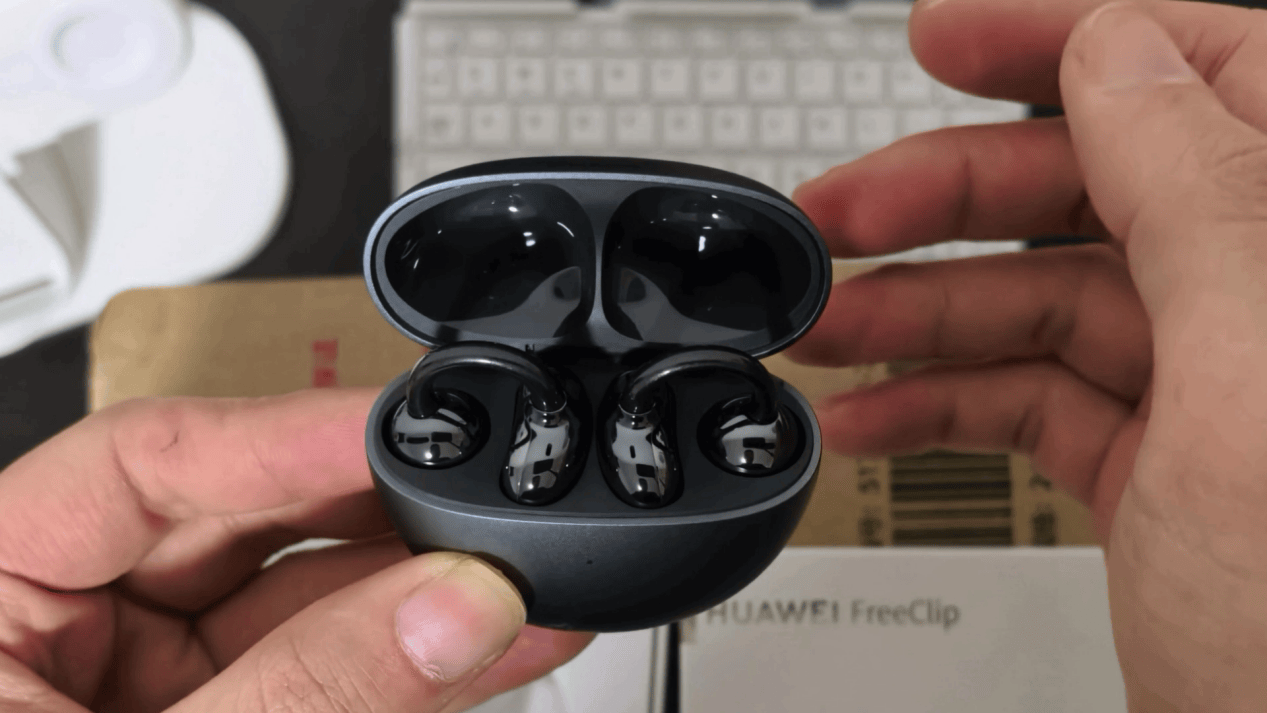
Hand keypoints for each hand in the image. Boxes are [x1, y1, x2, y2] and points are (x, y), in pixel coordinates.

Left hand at [0, 390, 591, 711]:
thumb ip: (306, 691)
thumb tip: (449, 608)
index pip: (142, 459)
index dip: (281, 434)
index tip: (400, 425)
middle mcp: (70, 626)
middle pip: (251, 520)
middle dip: (382, 518)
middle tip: (482, 505)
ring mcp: (155, 683)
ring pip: (315, 602)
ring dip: (424, 597)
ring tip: (521, 581)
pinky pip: (338, 676)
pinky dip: (418, 662)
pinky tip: (502, 641)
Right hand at [788, 0, 1266, 708]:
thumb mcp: (1262, 382)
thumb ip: (1198, 192)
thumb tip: (1113, 53)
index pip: (1218, 70)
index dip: (1072, 37)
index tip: (949, 37)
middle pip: (1103, 188)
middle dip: (951, 194)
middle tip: (839, 208)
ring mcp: (1220, 391)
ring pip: (1049, 301)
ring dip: (921, 311)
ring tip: (820, 325)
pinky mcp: (1161, 471)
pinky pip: (1036, 399)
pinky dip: (946, 402)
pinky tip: (873, 416)